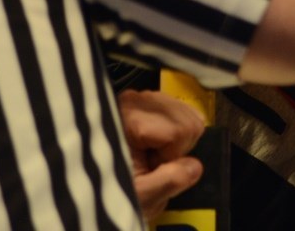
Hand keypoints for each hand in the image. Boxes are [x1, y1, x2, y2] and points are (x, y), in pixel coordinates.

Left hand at [118, 89, 205, 220]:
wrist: (100, 190)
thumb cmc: (115, 192)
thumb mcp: (140, 196)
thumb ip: (167, 181)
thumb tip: (193, 166)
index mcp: (128, 116)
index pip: (177, 131)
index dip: (171, 157)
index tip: (149, 170)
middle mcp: (136, 99)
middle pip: (187, 120)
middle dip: (177, 147)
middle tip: (150, 164)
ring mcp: (145, 98)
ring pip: (189, 116)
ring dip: (177, 141)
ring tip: (149, 156)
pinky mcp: (152, 101)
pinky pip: (186, 114)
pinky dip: (178, 134)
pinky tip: (155, 146)